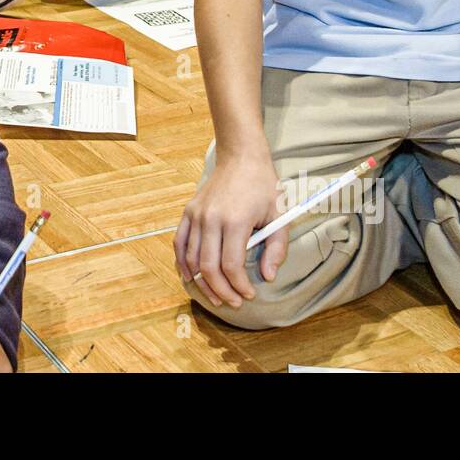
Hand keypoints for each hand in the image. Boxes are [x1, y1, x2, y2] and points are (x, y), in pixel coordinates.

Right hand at [175, 146, 283, 309]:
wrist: (241, 157)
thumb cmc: (262, 185)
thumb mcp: (279, 215)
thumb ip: (276, 248)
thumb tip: (267, 276)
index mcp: (235, 220)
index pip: (231, 265)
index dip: (239, 285)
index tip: (249, 294)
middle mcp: (211, 218)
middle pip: (209, 266)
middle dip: (221, 290)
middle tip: (233, 301)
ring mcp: (196, 215)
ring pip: (192, 259)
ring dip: (202, 282)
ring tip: (215, 295)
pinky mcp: (188, 212)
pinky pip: (179, 244)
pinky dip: (182, 263)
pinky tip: (190, 277)